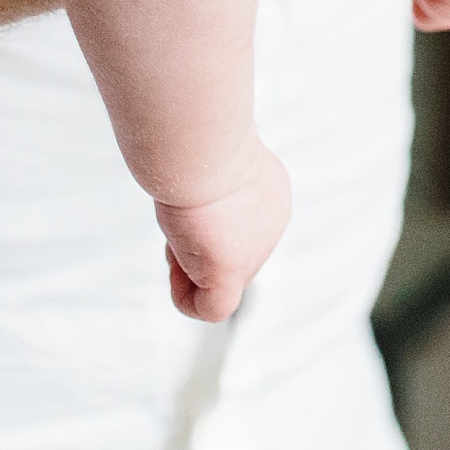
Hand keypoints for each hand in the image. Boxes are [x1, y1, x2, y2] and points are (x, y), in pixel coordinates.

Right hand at [152, 139, 292, 322]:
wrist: (200, 142)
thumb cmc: (196, 141)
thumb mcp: (206, 165)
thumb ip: (207, 192)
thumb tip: (194, 224)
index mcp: (269, 193)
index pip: (234, 228)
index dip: (202, 219)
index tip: (191, 191)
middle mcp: (270, 223)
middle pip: (223, 256)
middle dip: (193, 244)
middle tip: (181, 213)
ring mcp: (258, 249)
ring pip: (213, 281)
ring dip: (183, 260)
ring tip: (182, 224)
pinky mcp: (234, 271)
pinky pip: (212, 309)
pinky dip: (185, 297)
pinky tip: (178, 261)